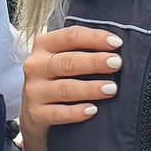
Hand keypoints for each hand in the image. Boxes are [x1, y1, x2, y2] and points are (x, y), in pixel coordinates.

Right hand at [20, 25, 122, 150]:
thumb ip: (82, 49)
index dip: (94, 38)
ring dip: (90, 88)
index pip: (70, 36)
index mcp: (43, 45)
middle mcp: (36, 66)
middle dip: (94, 62)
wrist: (34, 112)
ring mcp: (34, 91)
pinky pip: (58, 113)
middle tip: (117, 63)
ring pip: (64, 88)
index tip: (117, 42)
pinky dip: (76, 112)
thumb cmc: (57, 78)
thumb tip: (116, 46)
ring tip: (111, 88)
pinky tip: (92, 110)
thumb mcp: (62, 57)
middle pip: (67, 62)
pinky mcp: (36, 114)